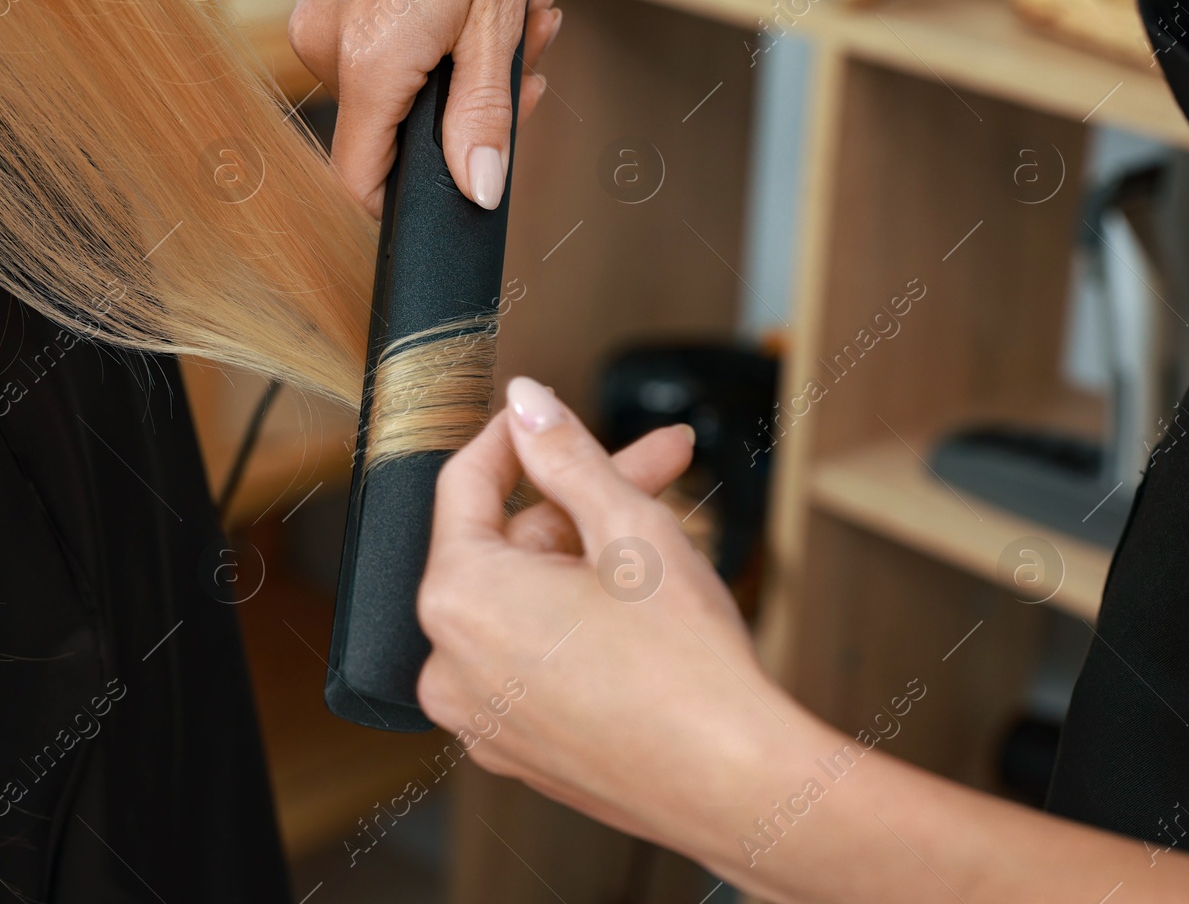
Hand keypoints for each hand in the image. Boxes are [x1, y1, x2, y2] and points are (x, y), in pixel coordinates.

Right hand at [289, 0, 560, 217]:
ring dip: (460, 73)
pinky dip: (431, 44)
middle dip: (468, 114)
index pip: (361, 181)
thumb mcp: (498, 23)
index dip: (413, 199)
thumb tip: (478, 191)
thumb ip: (485, 118)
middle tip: (531, 66)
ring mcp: (321, 19)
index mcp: (369, 63)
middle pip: (391, 133)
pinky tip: (477, 6)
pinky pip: (378, 51)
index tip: (468, 179)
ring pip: (393, 90)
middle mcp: (327, 46)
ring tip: (521, 21)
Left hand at [417, 377, 817, 865]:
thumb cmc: (687, 668)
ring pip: (525, 602)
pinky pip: (531, 659)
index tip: (549, 413)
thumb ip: (565, 454)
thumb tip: (526, 402)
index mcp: (460, 599)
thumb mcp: (628, 528)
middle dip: (584, 501)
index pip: (465, 485)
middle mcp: (451, 663)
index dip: (517, 437)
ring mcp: (482, 714)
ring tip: (670, 535)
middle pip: (507, 546)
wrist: (738, 786)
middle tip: (658, 466)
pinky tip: (644, 603)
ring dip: (589, 558)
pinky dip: (576, 623)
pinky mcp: (518, 747)